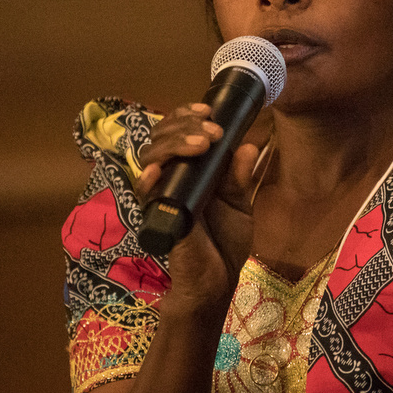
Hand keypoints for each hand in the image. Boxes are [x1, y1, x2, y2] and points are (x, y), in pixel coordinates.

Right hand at [137, 102, 260, 313]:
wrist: (216, 281)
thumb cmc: (224, 242)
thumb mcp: (240, 205)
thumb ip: (240, 178)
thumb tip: (248, 146)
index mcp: (191, 170)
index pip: (178, 132)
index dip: (187, 116)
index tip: (208, 110)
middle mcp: (172, 177)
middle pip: (161, 137)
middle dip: (183, 125)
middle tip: (211, 131)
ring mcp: (161, 195)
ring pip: (150, 156)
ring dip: (173, 144)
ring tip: (200, 144)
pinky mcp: (156, 215)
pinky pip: (145, 192)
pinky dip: (148, 178)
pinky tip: (158, 171)